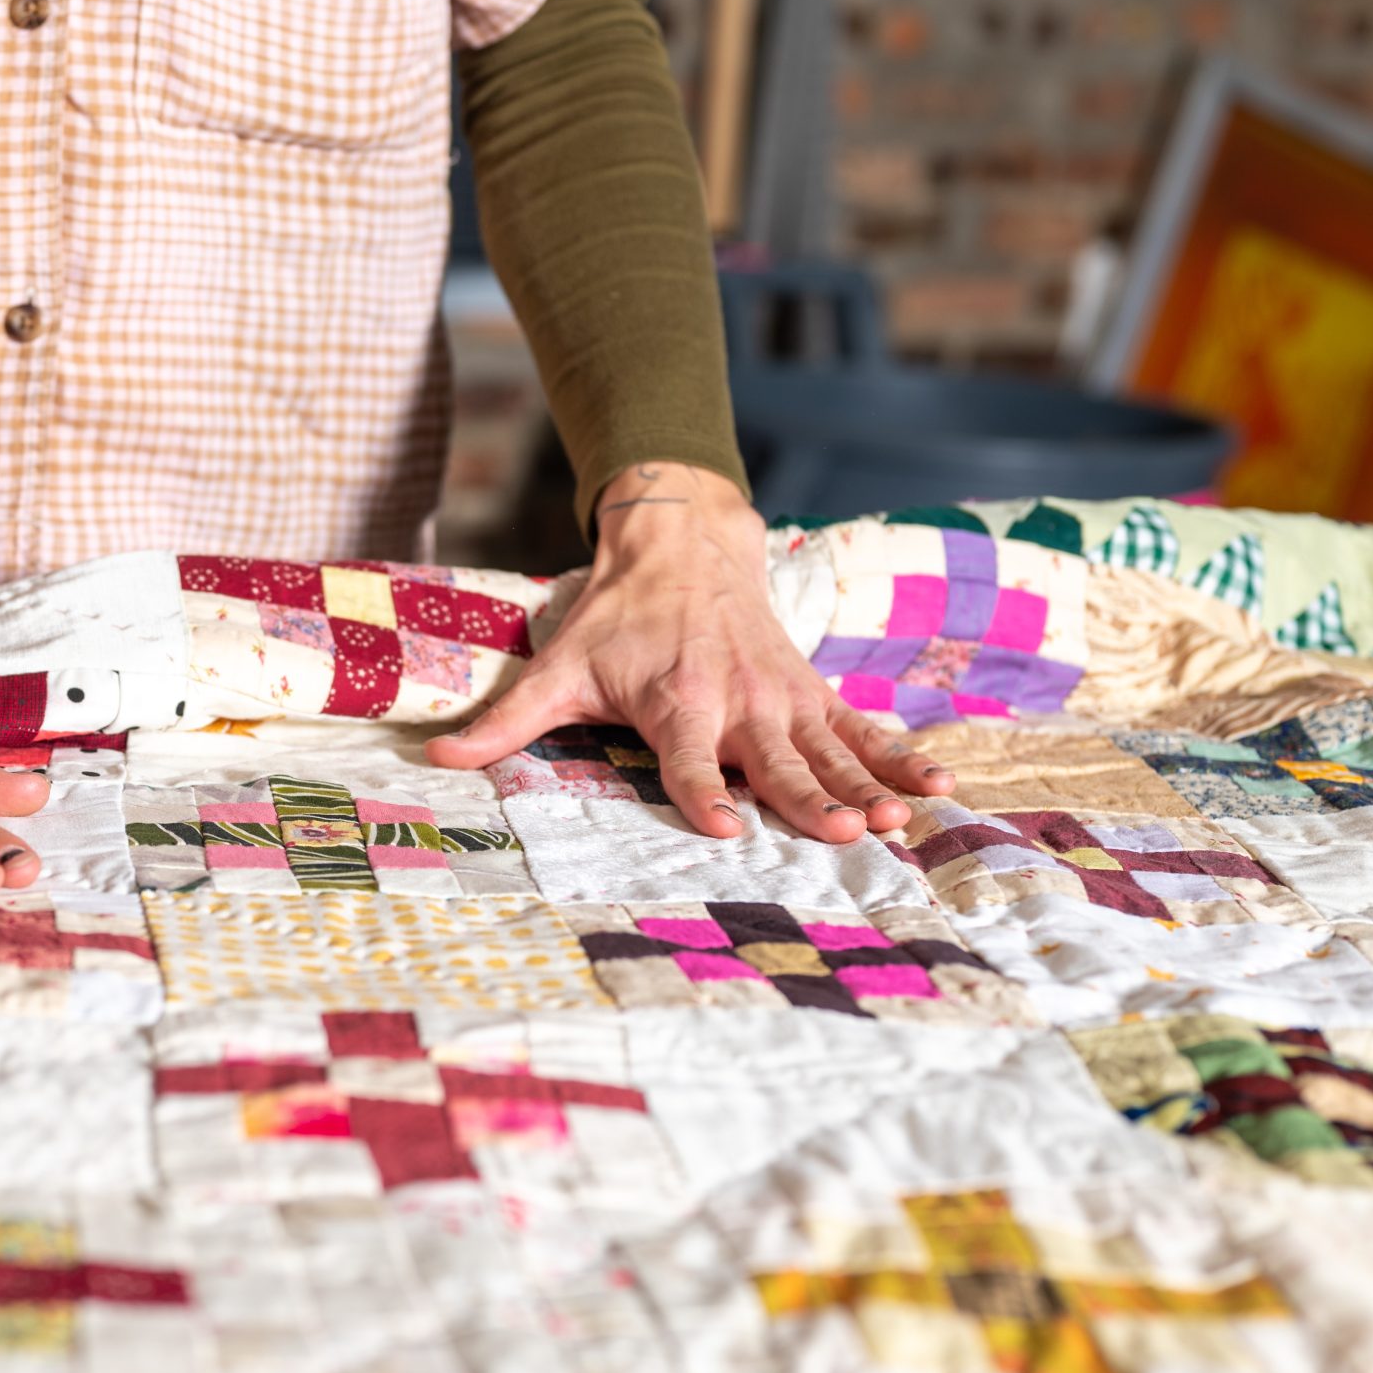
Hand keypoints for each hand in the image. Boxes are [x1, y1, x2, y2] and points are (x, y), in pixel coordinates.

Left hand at [426, 463, 954, 842]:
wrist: (681, 542)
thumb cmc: (615, 618)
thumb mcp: (556, 665)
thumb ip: (506, 722)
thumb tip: (436, 757)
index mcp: (676, 700)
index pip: (688, 757)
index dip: (702, 790)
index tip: (721, 824)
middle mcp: (737, 700)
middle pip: (776, 760)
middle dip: (809, 797)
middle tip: (843, 830)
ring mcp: (782, 697)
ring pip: (830, 749)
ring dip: (867, 783)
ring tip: (899, 818)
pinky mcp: (811, 692)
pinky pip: (860, 728)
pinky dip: (899, 753)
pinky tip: (936, 783)